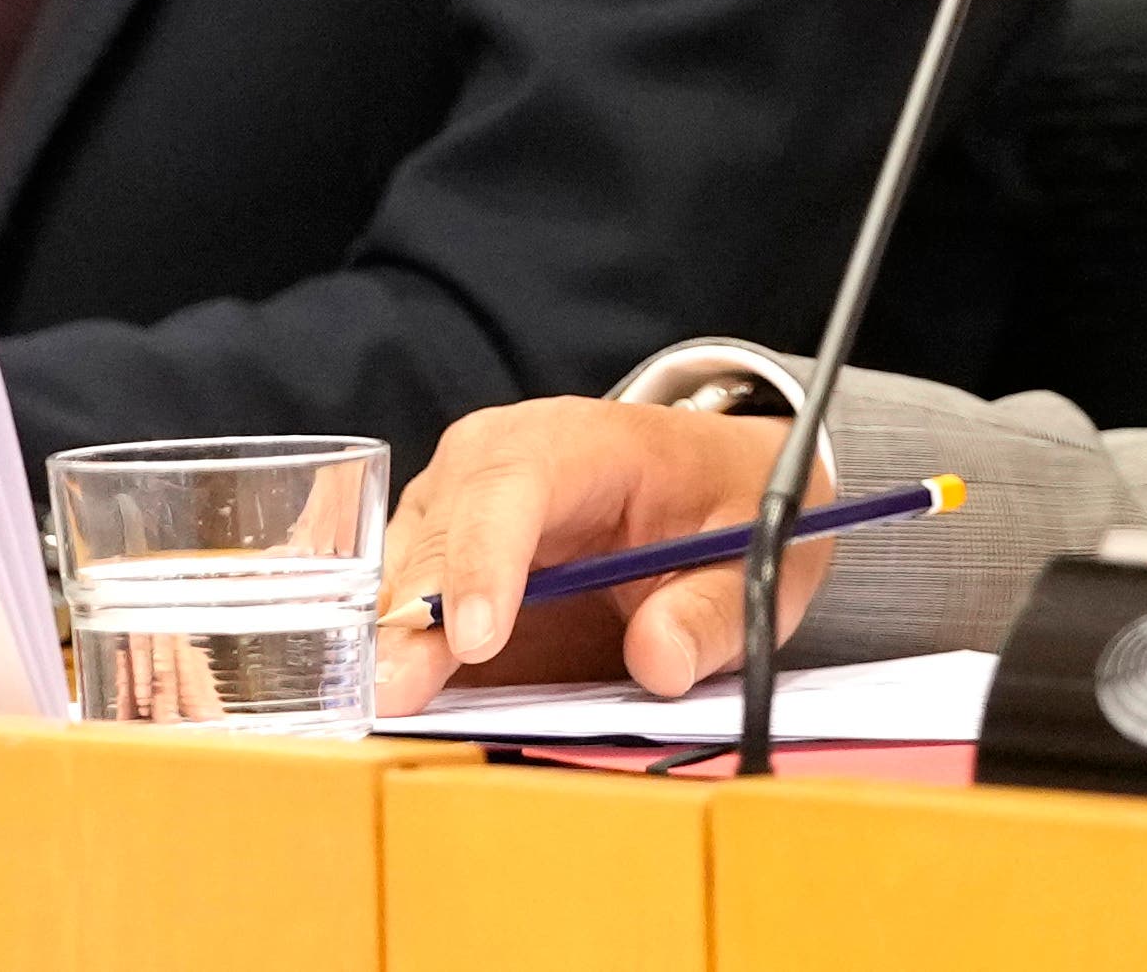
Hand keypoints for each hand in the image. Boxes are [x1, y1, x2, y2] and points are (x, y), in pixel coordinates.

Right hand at [374, 397, 832, 714]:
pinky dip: (400, 655)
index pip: (513, 484)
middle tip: (398, 697)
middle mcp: (497, 459)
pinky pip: (401, 606)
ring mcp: (456, 506)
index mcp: (582, 439)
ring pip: (402, 572)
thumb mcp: (754, 553)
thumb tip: (659, 661)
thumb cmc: (724, 508)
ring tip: (392, 708)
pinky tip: (406, 708)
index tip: (480, 639)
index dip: (488, 559)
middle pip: (439, 532)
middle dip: (416, 619)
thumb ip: (714, 610)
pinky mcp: (437, 557)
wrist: (712, 486)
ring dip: (396, 642)